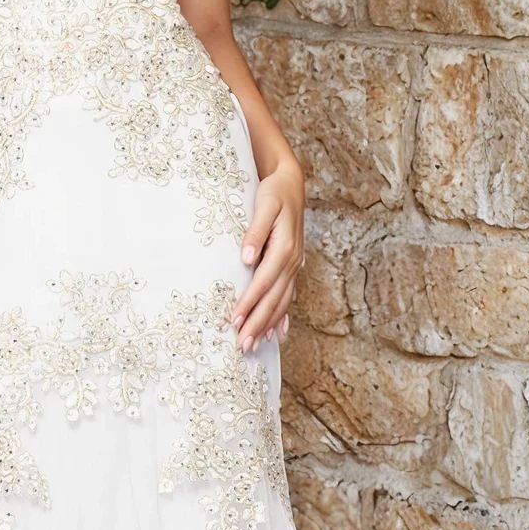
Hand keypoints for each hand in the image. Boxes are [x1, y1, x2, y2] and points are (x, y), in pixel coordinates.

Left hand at [232, 163, 304, 352]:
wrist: (292, 184)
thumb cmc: (274, 192)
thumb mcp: (264, 205)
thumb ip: (256, 231)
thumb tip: (247, 257)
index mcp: (284, 248)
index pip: (263, 282)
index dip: (249, 303)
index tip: (234, 321)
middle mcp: (292, 261)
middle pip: (274, 299)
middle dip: (258, 324)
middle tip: (242, 346)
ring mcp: (294, 266)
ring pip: (282, 301)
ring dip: (268, 325)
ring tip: (255, 345)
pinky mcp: (292, 267)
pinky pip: (288, 296)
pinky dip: (282, 316)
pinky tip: (277, 333)